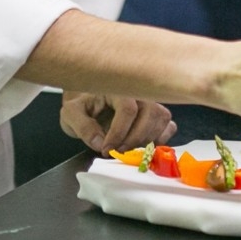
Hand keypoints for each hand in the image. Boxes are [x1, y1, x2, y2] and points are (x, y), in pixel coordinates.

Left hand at [59, 91, 175, 154]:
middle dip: (134, 138)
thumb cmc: (81, 106)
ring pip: (162, 118)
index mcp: (117, 88)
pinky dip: (160, 138)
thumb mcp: (71, 114)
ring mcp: (150, 102)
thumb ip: (83, 127)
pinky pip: (169, 125)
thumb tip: (100, 143)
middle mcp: (138, 92)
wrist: (88, 103)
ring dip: (147, 139)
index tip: (106, 149)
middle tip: (118, 151)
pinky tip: (143, 146)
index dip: (119, 132)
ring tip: (128, 149)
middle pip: (150, 113)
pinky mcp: (156, 116)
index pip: (128, 108)